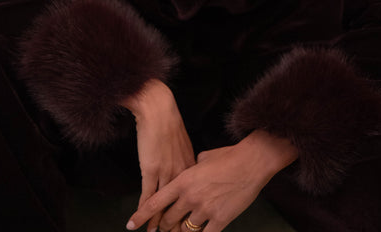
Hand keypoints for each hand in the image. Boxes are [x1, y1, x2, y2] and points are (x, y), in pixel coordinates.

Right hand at [122, 79, 195, 230]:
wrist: (157, 108)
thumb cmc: (167, 121)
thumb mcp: (182, 142)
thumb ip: (184, 158)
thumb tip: (185, 168)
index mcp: (191, 166)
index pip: (190, 197)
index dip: (187, 213)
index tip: (186, 226)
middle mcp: (182, 173)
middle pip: (179, 206)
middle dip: (174, 224)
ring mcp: (167, 173)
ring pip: (163, 205)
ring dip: (157, 222)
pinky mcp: (151, 170)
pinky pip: (147, 197)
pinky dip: (142, 212)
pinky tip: (137, 222)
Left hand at [126, 130, 297, 231]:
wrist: (250, 162)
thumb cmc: (227, 156)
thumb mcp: (202, 158)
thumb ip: (191, 168)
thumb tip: (189, 171)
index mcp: (183, 180)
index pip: (155, 202)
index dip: (141, 215)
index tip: (130, 225)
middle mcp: (190, 197)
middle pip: (168, 220)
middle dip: (163, 226)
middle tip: (161, 228)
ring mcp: (205, 209)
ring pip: (184, 230)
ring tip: (177, 231)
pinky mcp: (220, 219)